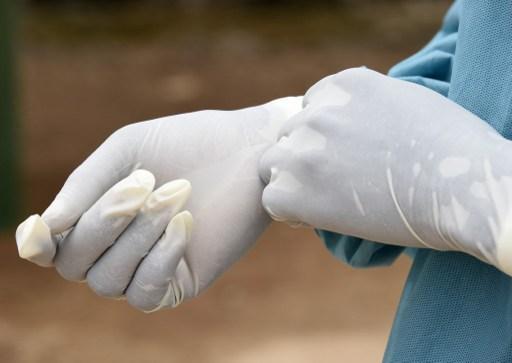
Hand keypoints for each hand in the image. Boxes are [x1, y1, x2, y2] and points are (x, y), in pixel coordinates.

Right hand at [16, 96, 302, 311]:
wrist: (247, 151)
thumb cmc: (186, 144)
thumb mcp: (128, 151)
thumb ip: (84, 186)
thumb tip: (40, 232)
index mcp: (98, 216)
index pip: (53, 247)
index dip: (40, 243)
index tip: (42, 229)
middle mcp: (116, 249)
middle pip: (76, 262)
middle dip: (105, 221)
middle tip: (146, 181)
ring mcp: (148, 267)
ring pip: (108, 281)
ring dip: (137, 236)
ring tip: (174, 194)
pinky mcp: (181, 280)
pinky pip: (147, 293)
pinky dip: (160, 258)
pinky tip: (185, 222)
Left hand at [259, 68, 511, 274]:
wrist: (461, 189)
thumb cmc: (449, 150)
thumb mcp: (404, 101)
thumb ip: (362, 105)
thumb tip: (346, 124)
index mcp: (342, 84)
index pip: (310, 108)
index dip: (323, 137)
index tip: (343, 157)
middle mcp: (316, 112)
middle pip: (290, 136)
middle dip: (308, 158)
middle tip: (337, 183)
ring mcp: (303, 149)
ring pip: (274, 164)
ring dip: (293, 181)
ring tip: (327, 200)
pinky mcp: (297, 190)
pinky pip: (272, 199)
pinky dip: (289, 211)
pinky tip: (317, 217)